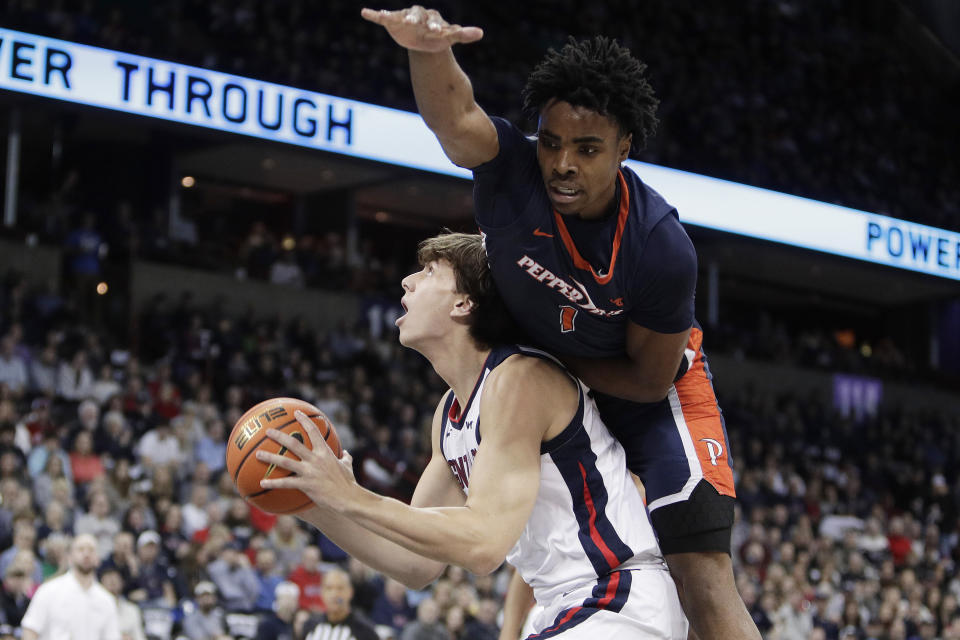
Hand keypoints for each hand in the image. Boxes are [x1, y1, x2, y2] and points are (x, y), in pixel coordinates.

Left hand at [257, 410, 356, 510]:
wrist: (347, 497)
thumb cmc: (348, 482)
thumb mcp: (347, 466)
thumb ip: (345, 458)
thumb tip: (345, 453)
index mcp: (324, 452)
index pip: (313, 431)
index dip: (304, 420)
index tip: (297, 412)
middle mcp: (315, 459)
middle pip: (294, 444)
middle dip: (279, 436)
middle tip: (267, 431)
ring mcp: (309, 471)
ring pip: (285, 462)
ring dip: (270, 457)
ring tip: (258, 454)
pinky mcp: (305, 485)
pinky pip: (286, 483)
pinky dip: (273, 483)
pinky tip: (262, 482)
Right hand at [361, 5, 482, 51]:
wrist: (421, 39)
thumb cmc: (437, 37)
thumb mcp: (450, 37)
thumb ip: (463, 34)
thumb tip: (481, 33)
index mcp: (432, 18)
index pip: (435, 20)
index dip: (436, 26)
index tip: (438, 32)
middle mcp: (417, 15)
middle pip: (416, 15)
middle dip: (414, 19)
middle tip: (412, 23)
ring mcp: (403, 17)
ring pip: (399, 15)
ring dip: (393, 16)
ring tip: (387, 17)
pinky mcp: (392, 22)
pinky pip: (382, 16)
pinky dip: (374, 15)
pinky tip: (365, 13)